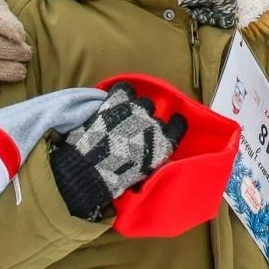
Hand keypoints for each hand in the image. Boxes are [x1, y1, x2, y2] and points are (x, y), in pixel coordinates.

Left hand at [51, 82, 187, 221]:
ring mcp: (136, 110)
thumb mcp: (140, 173)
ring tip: (120, 115)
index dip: (174, 123)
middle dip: (145, 118)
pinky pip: (125, 88)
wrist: (90, 169)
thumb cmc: (114, 179)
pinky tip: (113, 99)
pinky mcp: (118, 100)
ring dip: (133, 107)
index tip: (169, 123)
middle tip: (132, 127)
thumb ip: (149, 159)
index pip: (178, 126)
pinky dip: (120, 92)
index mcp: (162, 145)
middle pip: (156, 114)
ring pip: (142, 101)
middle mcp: (154, 125)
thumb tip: (148, 153)